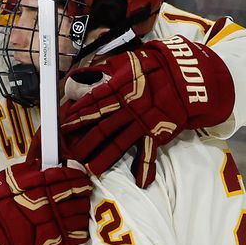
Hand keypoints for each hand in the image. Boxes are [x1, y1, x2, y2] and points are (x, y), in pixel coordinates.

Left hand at [59, 35, 235, 186]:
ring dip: (105, 158)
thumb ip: (99, 71)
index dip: (75, 117)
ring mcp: (142, 123)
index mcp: (117, 91)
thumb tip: (77, 76)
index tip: (61, 127)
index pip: (90, 106)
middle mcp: (127, 109)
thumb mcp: (122, 62)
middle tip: (69, 153)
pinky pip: (151, 152)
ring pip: (119, 144)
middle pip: (100, 129)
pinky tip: (141, 182)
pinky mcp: (158, 132)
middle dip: (83, 142)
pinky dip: (147, 167)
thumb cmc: (151, 66)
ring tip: (91, 169)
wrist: (184, 74)